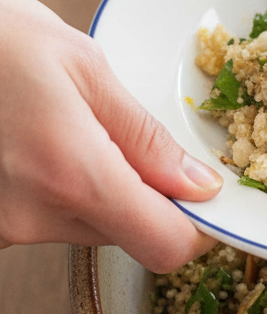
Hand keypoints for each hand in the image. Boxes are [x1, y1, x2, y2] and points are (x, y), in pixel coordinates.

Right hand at [0, 0, 222, 271]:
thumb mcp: (82, 66)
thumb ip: (145, 137)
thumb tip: (199, 186)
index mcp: (72, 172)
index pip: (165, 246)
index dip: (195, 227)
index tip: (200, 196)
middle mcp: (32, 216)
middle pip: (128, 235)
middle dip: (140, 193)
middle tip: (112, 133)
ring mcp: (2, 227)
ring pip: (88, 227)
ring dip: (94, 188)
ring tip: (60, 128)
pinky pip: (47, 221)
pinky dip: (55, 190)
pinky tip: (32, 144)